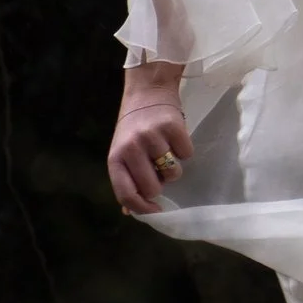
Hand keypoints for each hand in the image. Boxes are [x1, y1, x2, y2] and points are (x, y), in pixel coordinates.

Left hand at [109, 67, 191, 214]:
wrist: (147, 90)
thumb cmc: (134, 126)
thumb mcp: (122, 152)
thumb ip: (126, 179)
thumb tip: (129, 212)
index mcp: (115, 158)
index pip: (126, 194)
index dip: (142, 208)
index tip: (155, 210)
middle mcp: (131, 148)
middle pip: (153, 188)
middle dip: (160, 184)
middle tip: (158, 169)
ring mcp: (152, 137)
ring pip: (173, 174)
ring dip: (173, 168)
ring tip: (166, 151)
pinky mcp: (173, 126)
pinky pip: (187, 155)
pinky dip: (185, 150)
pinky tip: (175, 138)